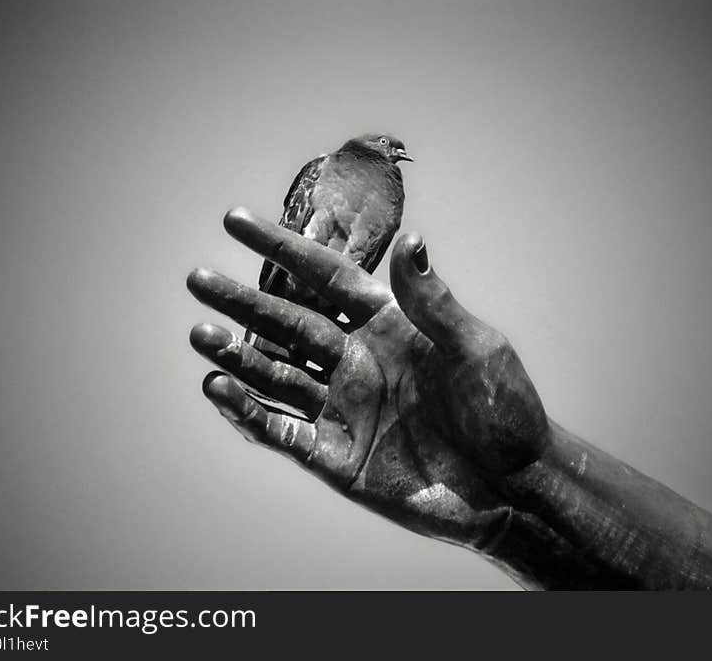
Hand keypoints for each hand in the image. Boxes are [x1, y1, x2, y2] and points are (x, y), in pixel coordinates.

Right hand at [187, 208, 549, 551]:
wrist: (513, 489)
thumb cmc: (505, 411)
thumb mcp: (474, 348)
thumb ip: (432, 301)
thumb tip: (410, 238)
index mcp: (388, 326)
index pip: (324, 278)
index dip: (281, 249)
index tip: (237, 221)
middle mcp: (357, 360)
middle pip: (288, 324)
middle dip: (243, 302)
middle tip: (198, 280)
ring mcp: (344, 408)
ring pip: (277, 375)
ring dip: (237, 356)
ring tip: (200, 334)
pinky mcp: (336, 456)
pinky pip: (282, 431)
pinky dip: (249, 413)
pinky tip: (218, 391)